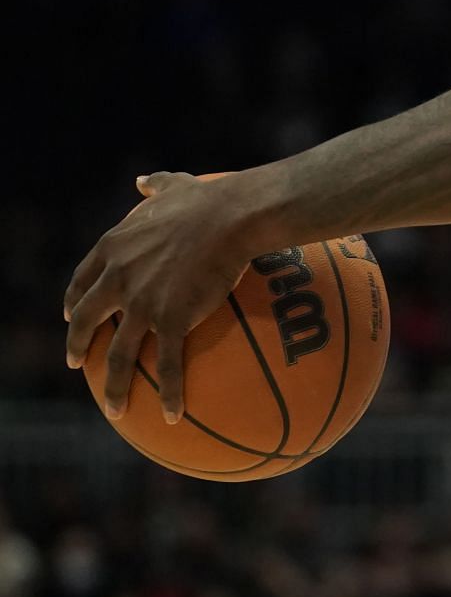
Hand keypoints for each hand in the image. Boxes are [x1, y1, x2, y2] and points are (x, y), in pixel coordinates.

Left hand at [63, 172, 254, 422]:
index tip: (73, 313)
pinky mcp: (169, 320)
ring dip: (112, 385)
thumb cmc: (210, 200)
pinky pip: (165, 364)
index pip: (84, 278)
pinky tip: (170, 415)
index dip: (76, 299)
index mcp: (116, 248)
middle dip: (77, 342)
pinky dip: (166, 393)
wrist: (232, 217)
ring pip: (117, 354)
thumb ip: (156, 186)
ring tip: (113, 409)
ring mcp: (141, 303)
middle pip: (88, 318)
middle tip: (75, 361)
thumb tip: (143, 181)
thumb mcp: (177, 186)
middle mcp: (118, 279)